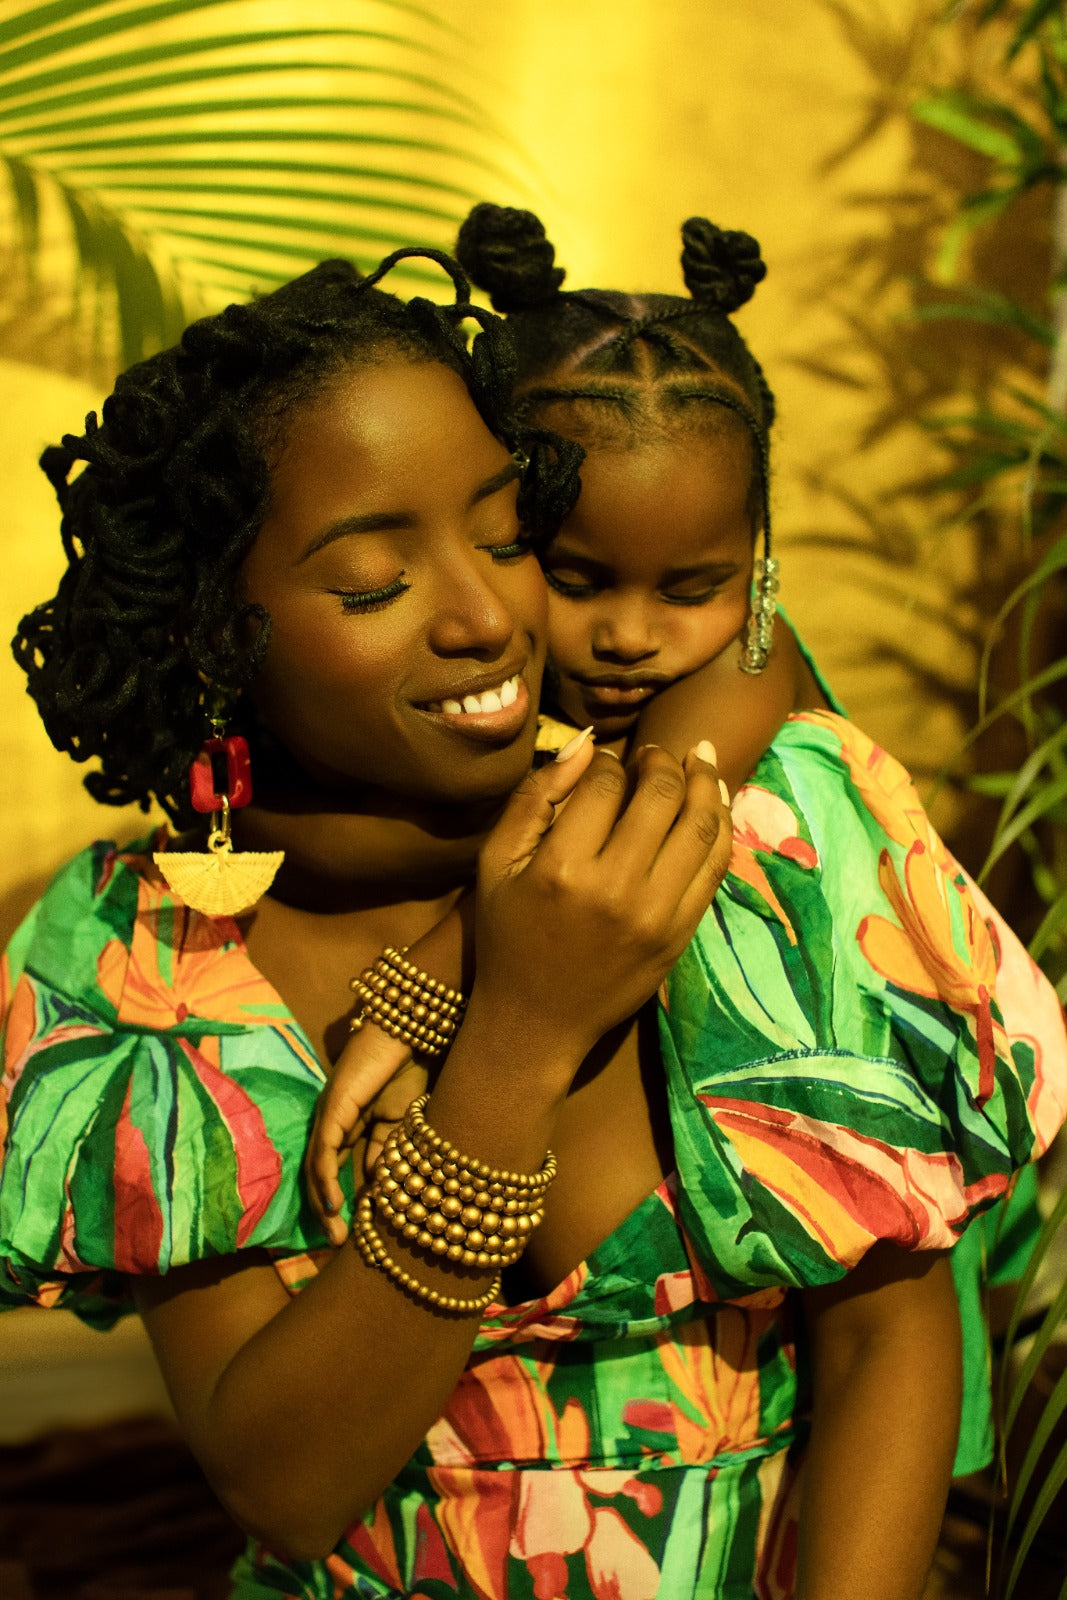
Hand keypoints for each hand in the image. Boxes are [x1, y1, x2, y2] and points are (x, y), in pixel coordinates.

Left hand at [305, 1024, 425, 1245]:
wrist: (410, 1033)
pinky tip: (334, 1205)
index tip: (352, 1235)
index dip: (341, 1203)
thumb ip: (388, 1150)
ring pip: (316, 1169)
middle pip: (319, 1175)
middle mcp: (332, 1122)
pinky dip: (326, 1181)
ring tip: (335, 1235)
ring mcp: (329, 1115)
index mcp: (349, 1125)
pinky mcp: (333, 1109)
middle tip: (337, 1244)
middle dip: (326, 1213)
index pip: (337, 1171)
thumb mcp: (402, 1122)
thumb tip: (380, 1185)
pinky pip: (324, 1152)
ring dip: (323, 1205)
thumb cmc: (411, 1069)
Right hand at [471, 736, 731, 1075]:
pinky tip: (713, 802)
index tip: (608, 761)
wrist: (536, 1023)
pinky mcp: (681, 935)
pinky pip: (715, 867)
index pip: (605, 786)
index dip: (611, 760)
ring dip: (704, 784)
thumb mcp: (497, 864)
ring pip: (700, 827)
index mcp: (562, 868)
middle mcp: (615, 889)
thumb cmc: (508, 937)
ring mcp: (656, 915)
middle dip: (662, 761)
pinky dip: (720, 827)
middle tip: (656, 753)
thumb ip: (535, 798)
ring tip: (697, 761)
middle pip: (661, 796)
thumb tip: (586, 745)